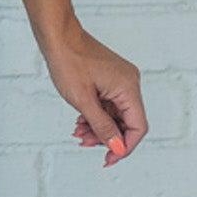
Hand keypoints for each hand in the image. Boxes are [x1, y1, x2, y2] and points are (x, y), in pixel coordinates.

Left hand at [38, 16, 146, 166]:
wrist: (58, 37)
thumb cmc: (68, 62)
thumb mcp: (83, 101)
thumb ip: (102, 126)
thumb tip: (117, 148)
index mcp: (128, 88)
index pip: (138, 127)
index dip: (124, 147)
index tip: (108, 159)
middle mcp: (130, 83)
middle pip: (127, 122)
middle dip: (107, 137)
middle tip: (84, 143)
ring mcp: (121, 80)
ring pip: (116, 115)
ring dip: (99, 127)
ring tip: (78, 132)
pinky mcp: (111, 79)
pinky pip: (109, 104)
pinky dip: (96, 115)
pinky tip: (81, 121)